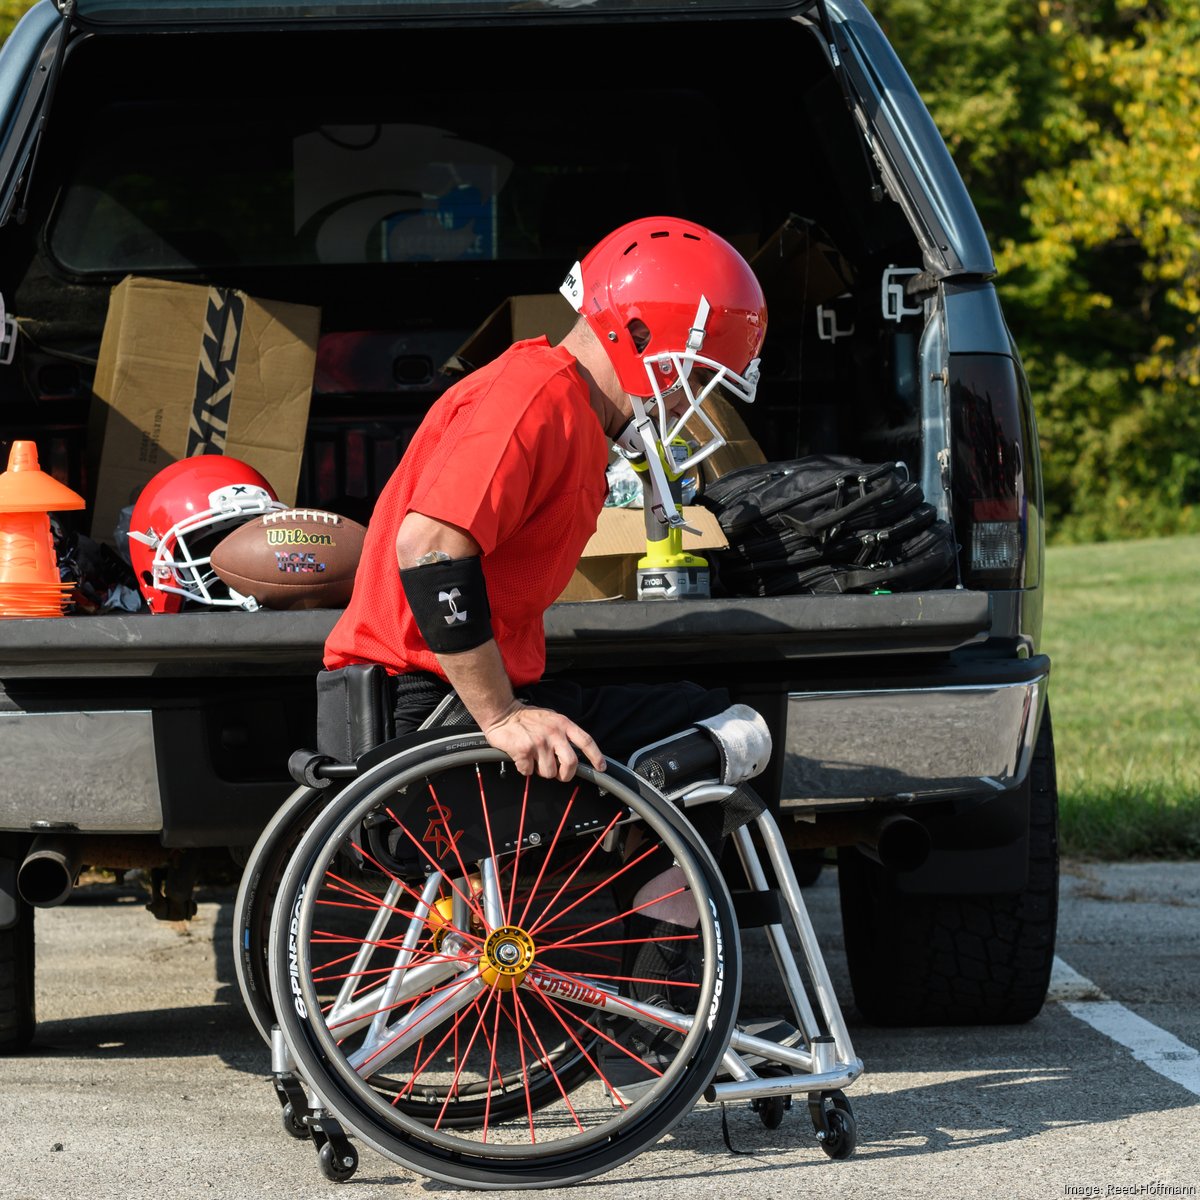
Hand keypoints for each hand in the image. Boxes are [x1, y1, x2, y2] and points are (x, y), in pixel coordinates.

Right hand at [482, 702, 605, 781]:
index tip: (601, 768)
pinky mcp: (523, 750)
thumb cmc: (527, 718)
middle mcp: (553, 733)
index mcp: (563, 724)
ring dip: (541, 771)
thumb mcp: (551, 718)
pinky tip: (521, 758)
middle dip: (566, 774)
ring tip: (534, 759)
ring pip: (548, 772)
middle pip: (571, 762)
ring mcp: (539, 742)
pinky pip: (528, 772)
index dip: (596, 756)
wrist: (502, 713)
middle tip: (560, 774)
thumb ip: (564, 732)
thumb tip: (574, 752)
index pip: (586, 741)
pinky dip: (525, 769)